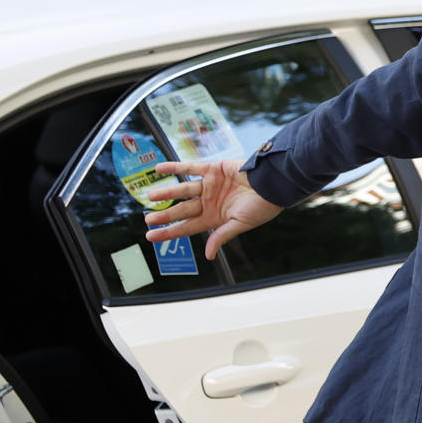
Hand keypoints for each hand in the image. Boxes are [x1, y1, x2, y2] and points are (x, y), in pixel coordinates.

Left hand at [142, 158, 282, 259]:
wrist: (273, 183)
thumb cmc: (262, 206)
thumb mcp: (240, 224)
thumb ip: (222, 236)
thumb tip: (208, 255)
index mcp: (215, 218)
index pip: (187, 227)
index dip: (169, 232)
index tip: (151, 236)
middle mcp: (209, 202)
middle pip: (182, 210)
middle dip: (165, 215)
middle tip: (148, 219)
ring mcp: (209, 185)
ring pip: (182, 190)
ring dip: (166, 192)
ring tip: (151, 196)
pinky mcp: (213, 169)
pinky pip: (190, 168)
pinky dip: (174, 167)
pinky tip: (159, 169)